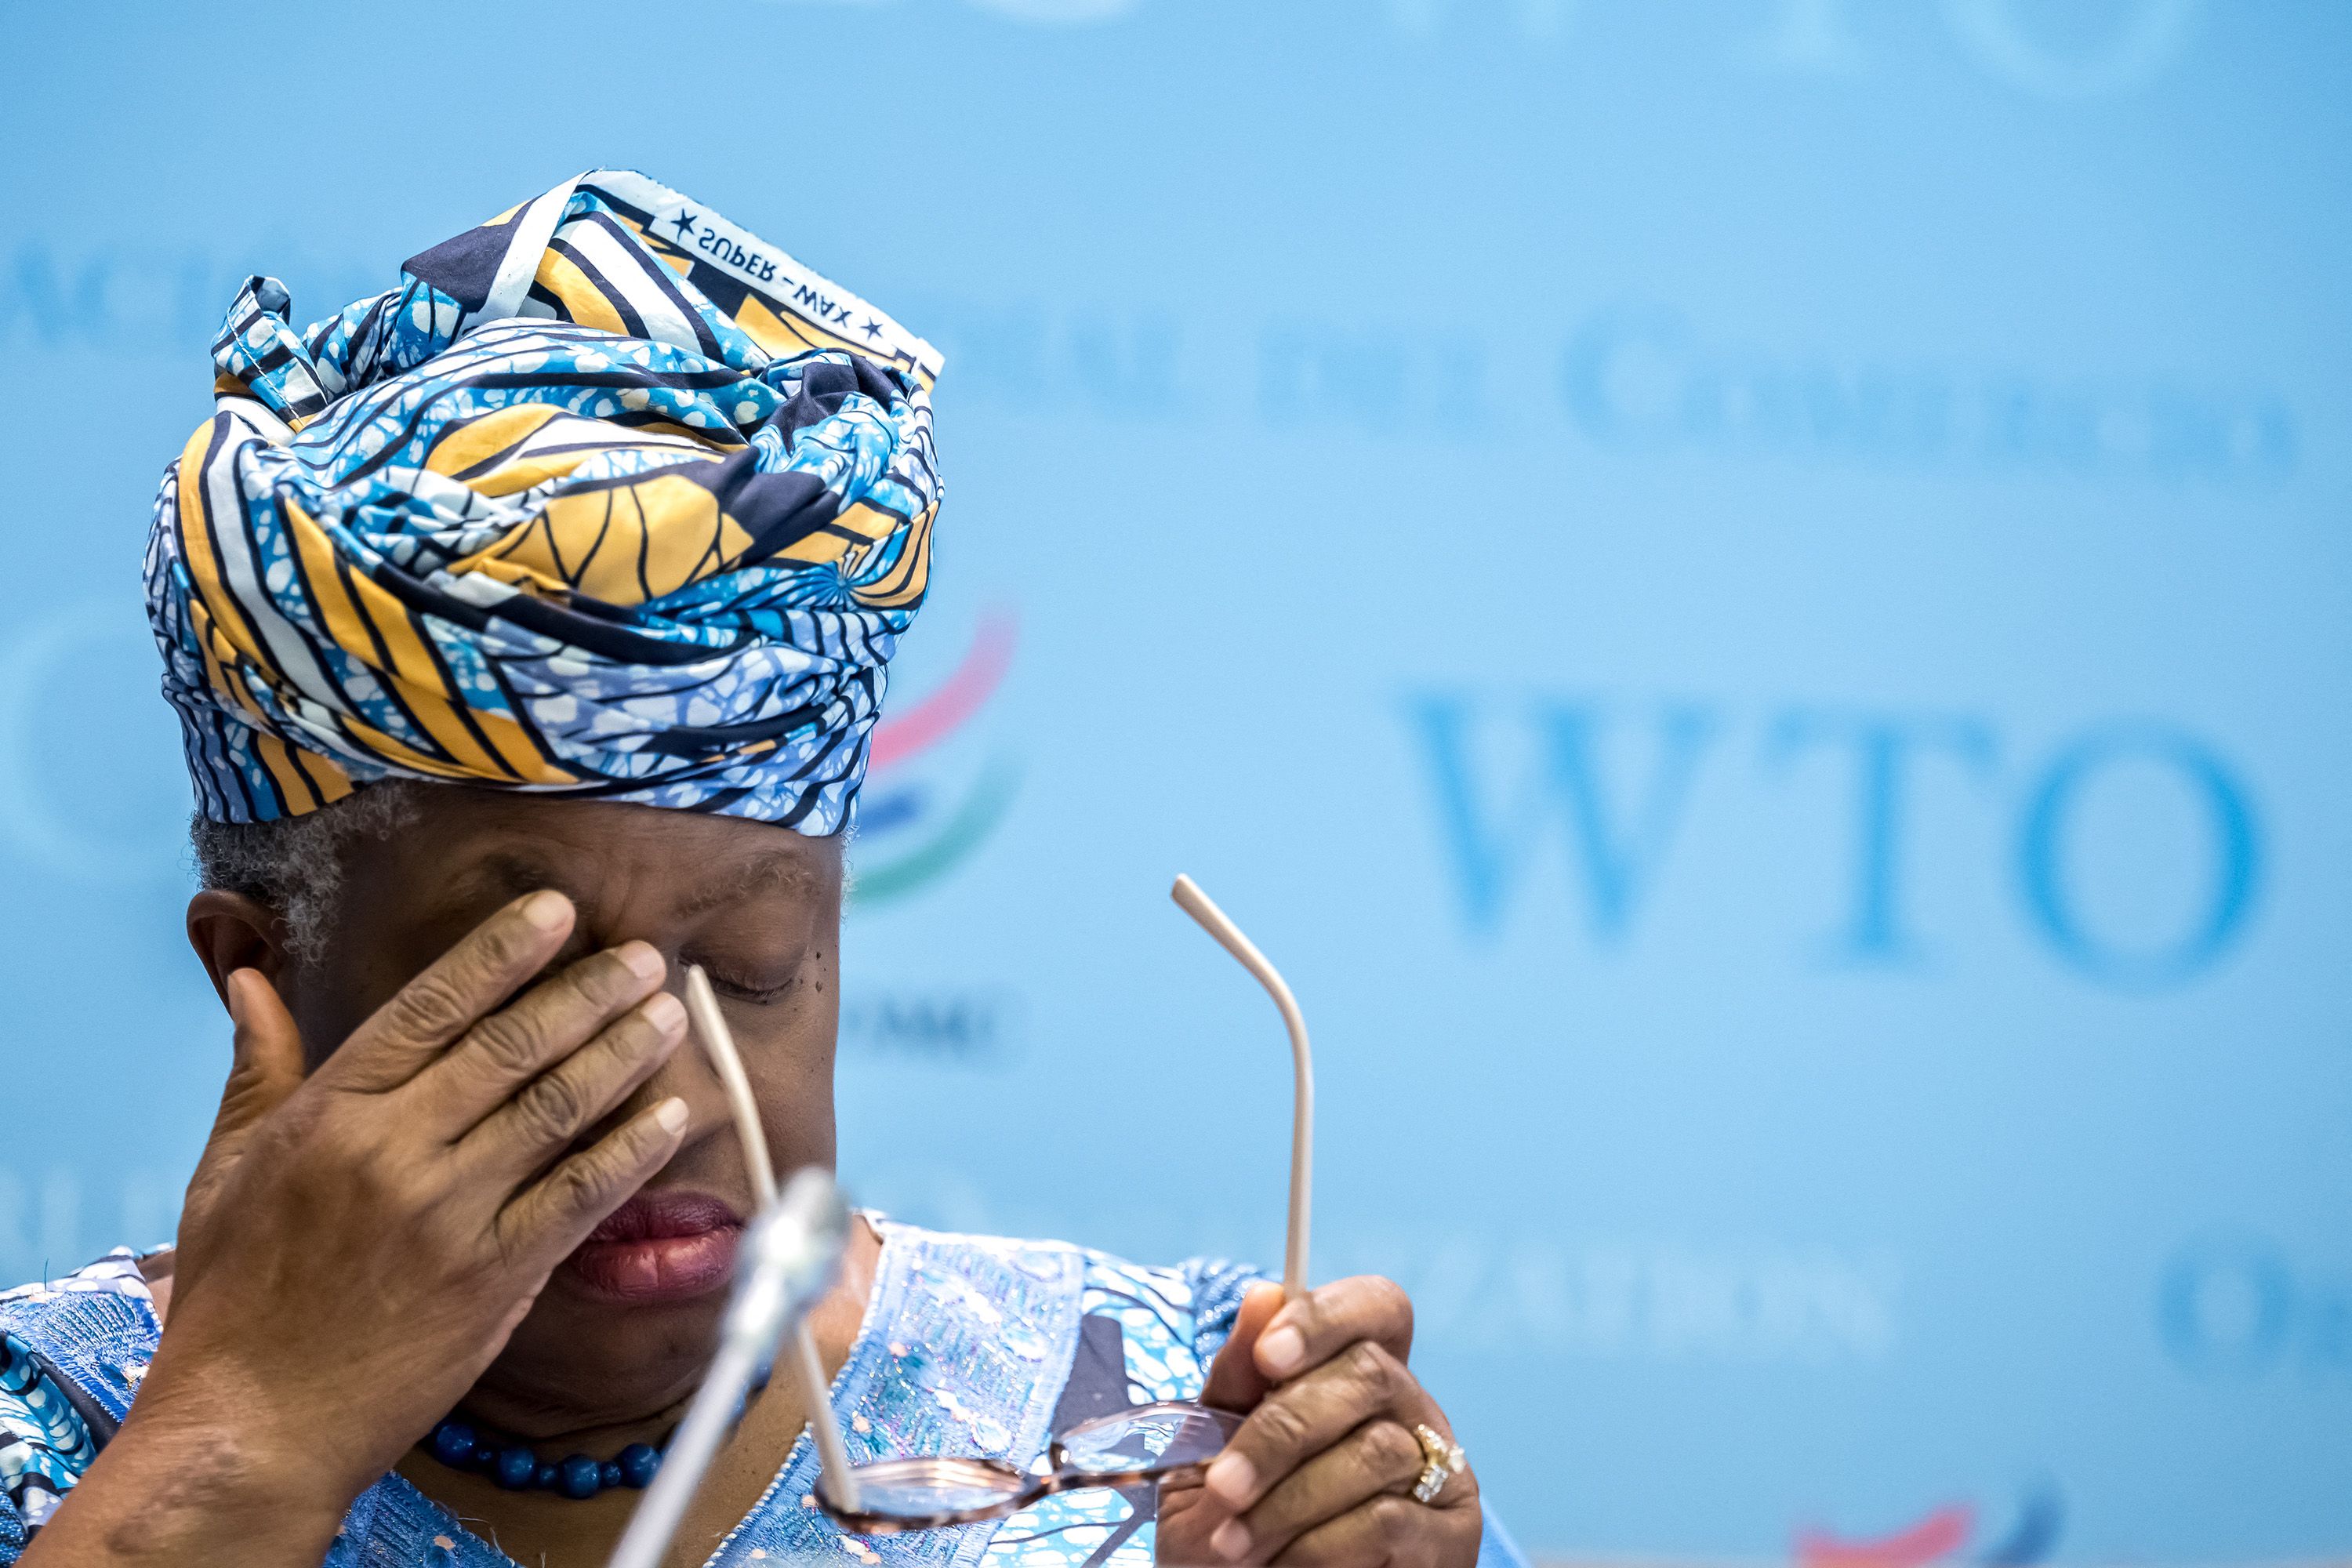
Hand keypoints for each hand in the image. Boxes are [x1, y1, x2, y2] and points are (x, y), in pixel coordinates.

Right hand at [30, 892, 687, 1563]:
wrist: (254, 1423)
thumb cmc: (236, 1296)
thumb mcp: (223, 1170)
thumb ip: (258, 1068)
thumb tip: (252, 981)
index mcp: (329, 1113)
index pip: (431, 1008)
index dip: (500, 952)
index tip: (557, 912)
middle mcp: (394, 1152)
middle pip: (510, 1047)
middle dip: (588, 993)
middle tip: (644, 957)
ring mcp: (449, 1215)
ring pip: (555, 1110)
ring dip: (622, 1056)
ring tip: (669, 1015)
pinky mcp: (493, 1277)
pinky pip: (579, 1196)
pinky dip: (632, 1152)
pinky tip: (671, 1116)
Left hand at [1155, 1277, 1480, 1567]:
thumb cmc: (1235, 1523)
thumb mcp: (1215, 1448)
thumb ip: (1238, 1377)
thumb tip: (1263, 1296)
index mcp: (1360, 1374)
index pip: (1378, 1307)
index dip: (1328, 1317)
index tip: (1269, 1355)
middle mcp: (1414, 1410)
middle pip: (1371, 1374)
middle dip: (1281, 1433)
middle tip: (1223, 1486)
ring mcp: (1441, 1471)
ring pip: (1376, 1452)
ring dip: (1289, 1502)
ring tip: (1234, 1543)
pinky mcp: (1451, 1536)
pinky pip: (1387, 1521)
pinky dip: (1319, 1545)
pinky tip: (1282, 1566)